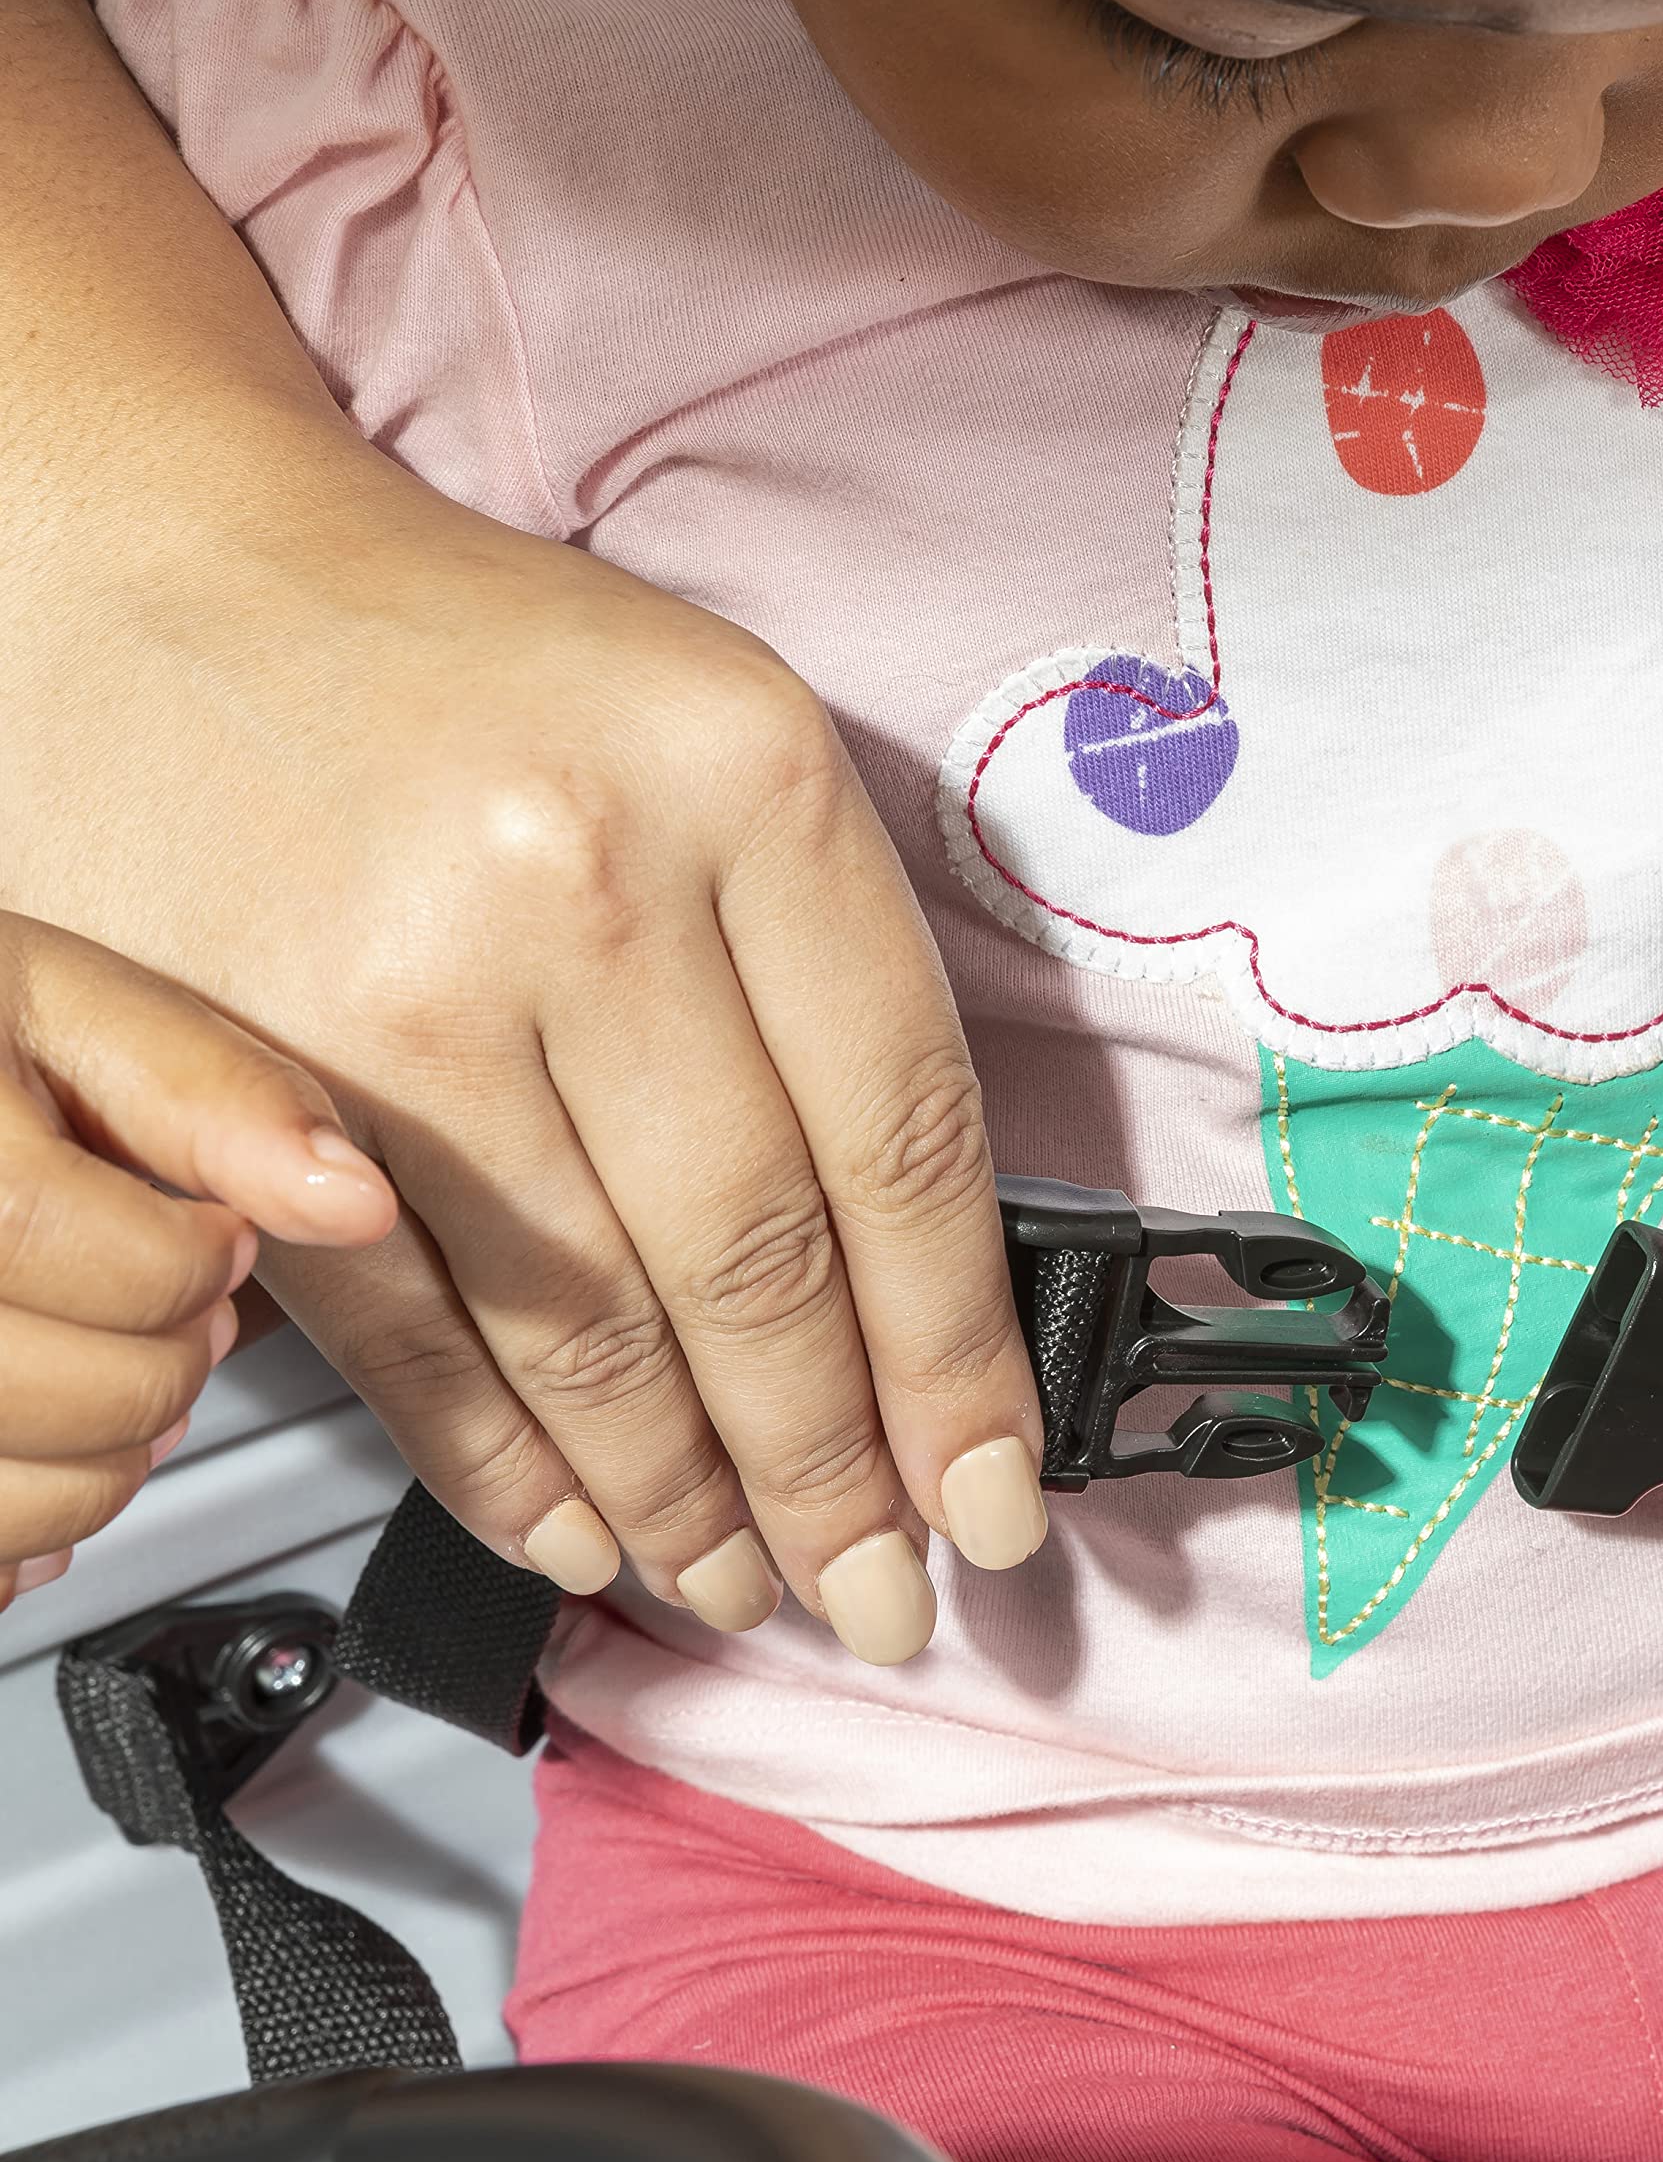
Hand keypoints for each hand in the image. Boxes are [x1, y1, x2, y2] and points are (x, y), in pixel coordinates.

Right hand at [0, 444, 1044, 1661]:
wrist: (166, 573)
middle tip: (882, 1587)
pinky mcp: (245, 1080)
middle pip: (758, 1254)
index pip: (905, 1133)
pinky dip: (498, 1458)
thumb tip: (927, 1261)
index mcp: (747, 776)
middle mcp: (582, 879)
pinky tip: (573, 1529)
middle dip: (834, 1469)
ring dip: (682, 1494)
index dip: (963, 1351)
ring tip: (749, 1584)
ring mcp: (402, 986)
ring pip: (586, 1317)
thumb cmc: (480, 668)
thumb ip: (829, 968)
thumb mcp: (720, 736)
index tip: (996, 1488)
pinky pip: (405, 1323)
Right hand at [0, 912, 396, 1612]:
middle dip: (170, 1361)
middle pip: (86, 1395)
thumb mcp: (73, 1009)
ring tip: (106, 1361)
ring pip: (26, 1495)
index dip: (190, 1263)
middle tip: (169, 1305)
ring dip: (112, 1452)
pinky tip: (41, 1437)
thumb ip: (214, 1095)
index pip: (114, 1265)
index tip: (212, 1238)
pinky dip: (34, 1517)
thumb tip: (358, 1201)